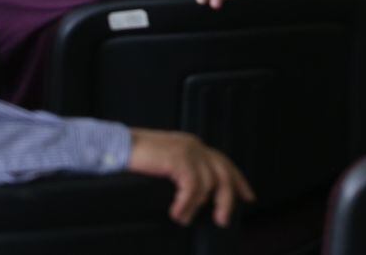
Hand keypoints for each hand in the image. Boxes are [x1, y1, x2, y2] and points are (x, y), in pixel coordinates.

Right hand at [127, 128, 254, 225]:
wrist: (116, 147)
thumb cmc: (137, 159)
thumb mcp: (167, 165)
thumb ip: (184, 173)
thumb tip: (200, 198)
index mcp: (193, 145)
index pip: (224, 162)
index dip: (239, 180)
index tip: (248, 197)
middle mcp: (194, 145)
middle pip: (223, 173)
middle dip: (227, 199)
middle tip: (222, 219)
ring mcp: (187, 150)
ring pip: (209, 183)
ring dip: (197, 206)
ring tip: (184, 217)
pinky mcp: (178, 158)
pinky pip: (192, 187)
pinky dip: (186, 204)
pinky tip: (177, 213)